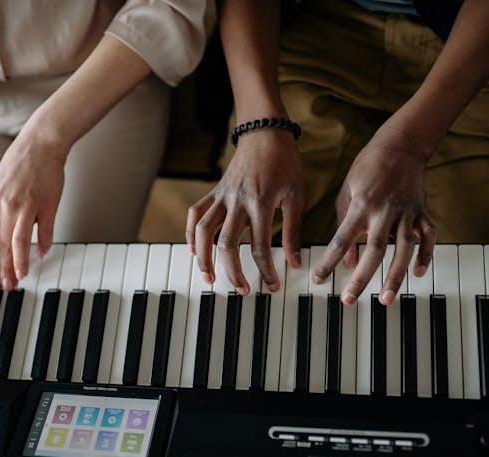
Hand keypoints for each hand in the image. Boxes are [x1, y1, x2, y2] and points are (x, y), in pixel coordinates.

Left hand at [0, 133, 64, 290]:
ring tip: (21, 277)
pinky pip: (45, 230)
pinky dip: (44, 244)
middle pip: (2, 245)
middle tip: (4, 285)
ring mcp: (28, 205)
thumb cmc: (19, 162)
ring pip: (20, 242)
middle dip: (2, 268)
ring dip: (20, 263)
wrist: (41, 142)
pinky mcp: (48, 204)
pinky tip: (42, 253)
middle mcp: (6, 205)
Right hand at [186, 128, 304, 293]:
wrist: (265, 133)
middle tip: (242, 290)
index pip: (260, 246)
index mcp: (261, 203)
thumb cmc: (285, 163)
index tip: (272, 286)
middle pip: (227, 245)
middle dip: (233, 272)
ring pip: (204, 232)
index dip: (266, 270)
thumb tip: (294, 262)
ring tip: (209, 278)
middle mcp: (237, 201)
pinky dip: (191, 234)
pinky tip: (194, 251)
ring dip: (204, 258)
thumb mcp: (296, 196)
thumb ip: (293, 231)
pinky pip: (196, 215)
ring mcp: (222, 196)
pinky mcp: (214, 192)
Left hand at [311, 121, 435, 305]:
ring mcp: (406, 212)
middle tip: (350, 300)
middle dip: (362, 278)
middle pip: (374, 250)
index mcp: (361, 206)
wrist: (400, 144)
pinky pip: (428, 237)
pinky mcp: (422, 211)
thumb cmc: (367, 168)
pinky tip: (418, 273)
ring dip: (395, 276)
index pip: (341, 240)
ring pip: (404, 249)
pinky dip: (426, 255)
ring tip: (387, 299)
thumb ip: (344, 226)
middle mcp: (384, 211)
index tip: (318, 280)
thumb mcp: (347, 192)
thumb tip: (346, 260)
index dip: (328, 262)